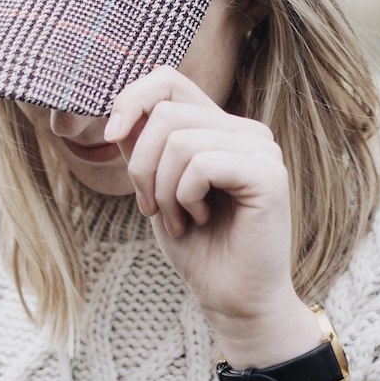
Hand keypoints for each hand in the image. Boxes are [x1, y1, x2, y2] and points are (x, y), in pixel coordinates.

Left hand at [104, 66, 310, 356]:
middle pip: (166, 112)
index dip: (131, 99)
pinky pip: (201, 164)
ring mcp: (262, 149)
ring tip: (180, 219)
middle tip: (153, 209)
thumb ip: (144, 144)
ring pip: (179, 140)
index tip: (110, 137)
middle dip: (142, 167)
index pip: (168, 79)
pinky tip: (200, 220)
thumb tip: (117, 109)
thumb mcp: (156, 186)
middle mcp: (246, 130)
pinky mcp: (269, 174)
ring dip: (163, 190)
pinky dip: (185, 197)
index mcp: (221, 127)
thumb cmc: (197, 247)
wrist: (233, 301)